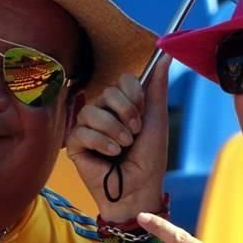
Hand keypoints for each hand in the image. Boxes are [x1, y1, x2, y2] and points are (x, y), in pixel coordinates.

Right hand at [67, 56, 170, 220]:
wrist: (139, 189)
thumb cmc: (150, 159)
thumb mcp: (156, 119)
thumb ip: (157, 87)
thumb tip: (167, 53)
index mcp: (122, 105)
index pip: (123, 80)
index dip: (134, 96)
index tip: (143, 115)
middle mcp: (104, 112)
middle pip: (107, 93)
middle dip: (126, 114)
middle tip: (134, 134)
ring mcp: (87, 128)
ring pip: (92, 111)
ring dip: (113, 130)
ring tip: (123, 146)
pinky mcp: (75, 145)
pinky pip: (81, 131)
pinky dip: (100, 143)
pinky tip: (110, 155)